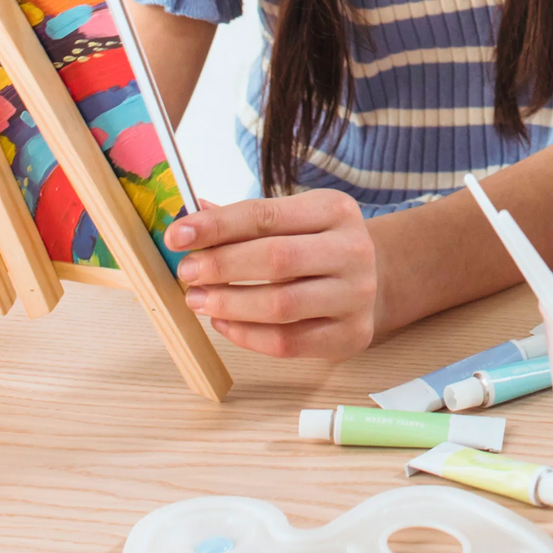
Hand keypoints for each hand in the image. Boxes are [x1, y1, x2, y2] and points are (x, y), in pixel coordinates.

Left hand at [167, 190, 381, 358]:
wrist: (376, 280)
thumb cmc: (317, 247)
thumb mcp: (293, 220)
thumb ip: (244, 220)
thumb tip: (188, 219)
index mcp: (334, 210)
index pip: (266, 215)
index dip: (216, 226)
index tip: (176, 235)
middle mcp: (353, 250)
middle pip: (276, 259)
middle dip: (221, 266)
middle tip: (186, 272)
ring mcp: (356, 295)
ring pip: (281, 305)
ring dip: (229, 304)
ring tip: (198, 300)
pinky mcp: (351, 335)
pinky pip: (287, 342)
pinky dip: (246, 335)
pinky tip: (223, 323)